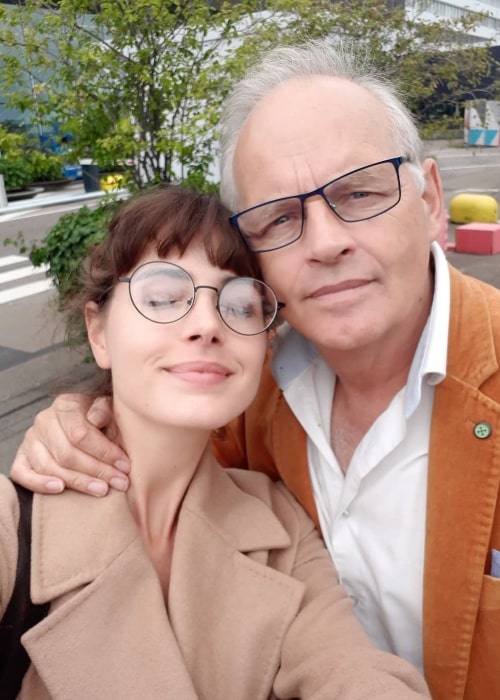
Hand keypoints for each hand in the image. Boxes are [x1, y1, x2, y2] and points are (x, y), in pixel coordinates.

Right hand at [10, 394, 130, 495]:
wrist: (83, 422)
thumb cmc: (100, 418)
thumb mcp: (108, 408)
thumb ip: (104, 409)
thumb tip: (96, 418)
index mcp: (66, 405)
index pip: (81, 434)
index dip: (105, 453)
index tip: (125, 466)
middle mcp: (45, 421)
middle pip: (67, 453)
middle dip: (97, 471)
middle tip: (119, 483)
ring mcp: (31, 439)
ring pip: (49, 466)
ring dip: (78, 482)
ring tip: (101, 490)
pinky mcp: (22, 457)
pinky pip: (22, 473)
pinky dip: (38, 484)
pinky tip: (59, 489)